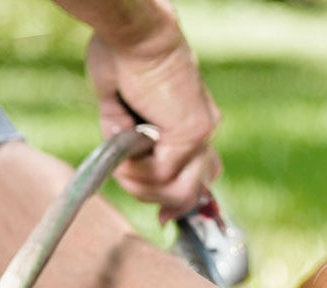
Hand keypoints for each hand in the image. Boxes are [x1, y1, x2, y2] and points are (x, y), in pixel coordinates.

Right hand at [86, 17, 220, 221]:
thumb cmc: (122, 56)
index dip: (179, 203)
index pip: (200, 179)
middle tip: (126, 179)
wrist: (133, 30)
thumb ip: (130, 142)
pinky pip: (164, 175)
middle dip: (153, 198)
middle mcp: (204, 134)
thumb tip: (124, 169)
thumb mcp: (122, 108)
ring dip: (143, 187)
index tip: (162, 217)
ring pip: (178, 192)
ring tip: (122, 166)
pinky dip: (139, 170)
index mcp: (193, 127)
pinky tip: (126, 149)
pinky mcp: (192, 133)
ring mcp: (202, 135)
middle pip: (189, 195)